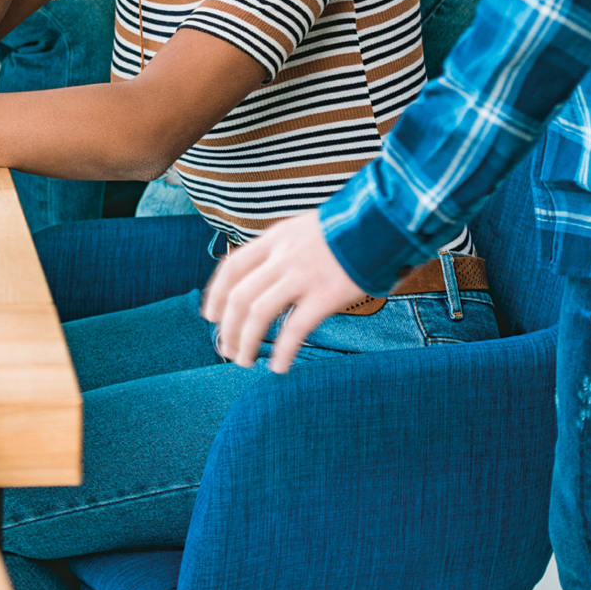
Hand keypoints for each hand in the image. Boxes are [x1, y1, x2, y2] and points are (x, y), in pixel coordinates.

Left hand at [201, 209, 364, 371]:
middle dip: (228, 327)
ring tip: (244, 361)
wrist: (380, 222)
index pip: (232, 267)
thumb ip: (281, 251)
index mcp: (274, 238)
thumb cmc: (343, 232)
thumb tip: (261, 279)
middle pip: (240, 296)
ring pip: (258, 313)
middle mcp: (282, 256)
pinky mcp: (325, 295)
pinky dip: (282, 351)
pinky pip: (295, 329)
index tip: (210, 316)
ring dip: (246, 341)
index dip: (216, 294)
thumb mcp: (302, 230)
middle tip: (226, 349)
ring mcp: (302, 275)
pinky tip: (279, 367)